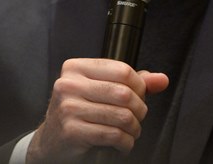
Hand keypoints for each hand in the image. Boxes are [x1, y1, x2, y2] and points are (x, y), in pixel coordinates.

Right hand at [26, 58, 168, 162]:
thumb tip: (161, 79)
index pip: (122, 70)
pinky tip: (123, 143)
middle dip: (139, 109)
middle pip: (123, 93)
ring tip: (132, 132)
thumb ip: (132, 82)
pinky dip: (125, 142)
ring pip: (121, 116)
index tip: (140, 97)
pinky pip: (112, 135)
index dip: (139, 86)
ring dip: (134, 128)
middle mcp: (69, 84)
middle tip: (138, 118)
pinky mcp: (71, 131)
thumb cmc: (79, 112)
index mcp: (76, 68)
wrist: (51, 141)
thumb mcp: (101, 90)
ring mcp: (68, 108)